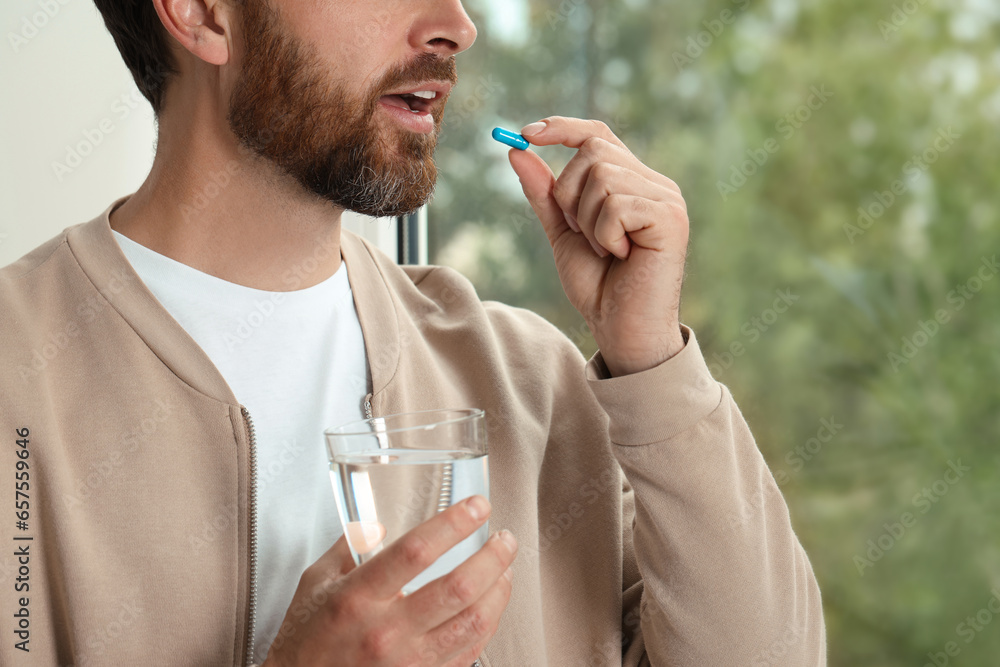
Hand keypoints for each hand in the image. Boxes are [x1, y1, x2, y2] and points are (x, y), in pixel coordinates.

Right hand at [261, 496, 516, 666]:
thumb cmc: (305, 642)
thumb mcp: (314, 584)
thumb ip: (348, 547)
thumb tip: (375, 524)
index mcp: (358, 597)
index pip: (416, 551)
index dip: (453, 524)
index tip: (476, 507)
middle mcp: (386, 631)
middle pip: (458, 588)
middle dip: (492, 557)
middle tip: (504, 538)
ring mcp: (407, 662)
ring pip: (473, 623)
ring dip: (499, 591)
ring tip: (505, 569)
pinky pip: (469, 653)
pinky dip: (487, 625)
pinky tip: (489, 607)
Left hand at [508, 117, 689, 376]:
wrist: (622, 330)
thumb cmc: (599, 287)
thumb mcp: (562, 233)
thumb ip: (544, 194)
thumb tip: (516, 151)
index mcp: (632, 182)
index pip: (597, 134)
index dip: (562, 127)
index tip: (525, 134)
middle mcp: (654, 183)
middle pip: (593, 151)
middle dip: (569, 195)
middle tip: (583, 234)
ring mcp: (666, 199)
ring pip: (602, 177)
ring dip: (587, 220)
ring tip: (606, 250)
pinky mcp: (670, 217)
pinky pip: (616, 204)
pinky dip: (604, 234)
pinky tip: (620, 256)